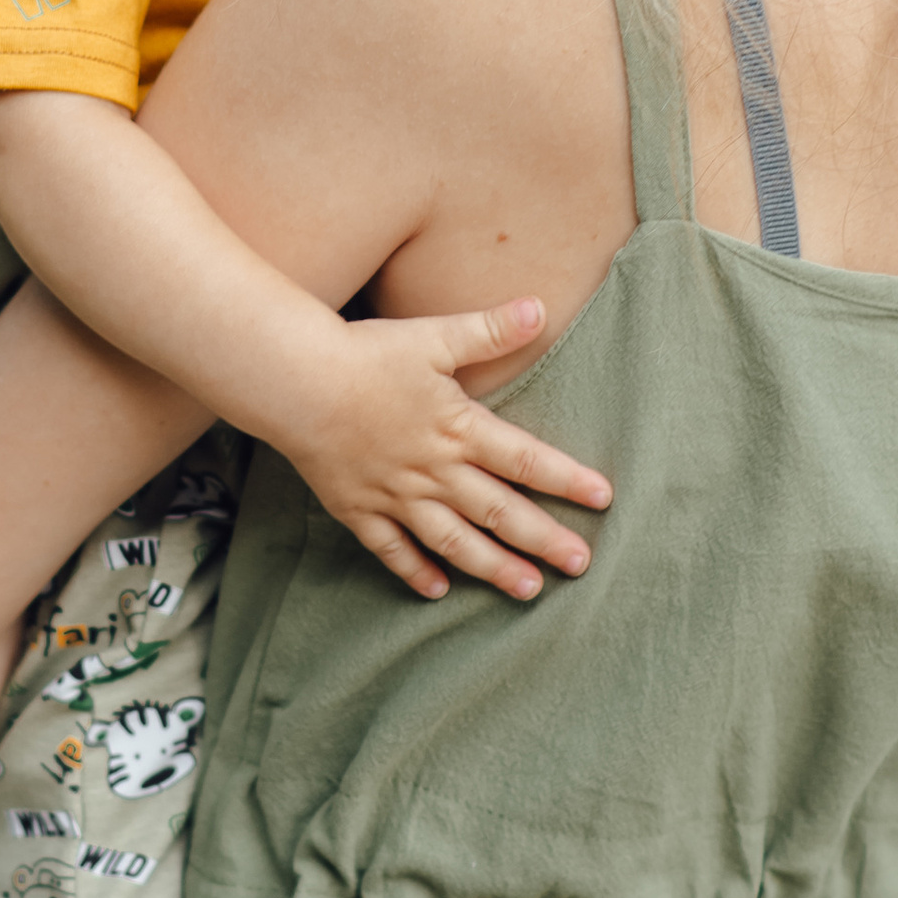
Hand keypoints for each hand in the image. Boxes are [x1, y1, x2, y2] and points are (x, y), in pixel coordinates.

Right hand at [276, 297, 611, 603]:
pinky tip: (438, 591)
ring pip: (454, 542)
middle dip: (544, 540)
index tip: (603, 499)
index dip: (567, 480)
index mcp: (458, 429)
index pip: (526, 460)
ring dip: (494, 568)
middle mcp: (434, 471)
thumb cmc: (365, 355)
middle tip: (581, 565)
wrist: (295, 383)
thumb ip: (488, 329)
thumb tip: (539, 306)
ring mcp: (396, 496)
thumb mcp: (432, 336)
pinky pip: (392, 549)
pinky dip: (415, 571)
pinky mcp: (359, 509)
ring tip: (529, 589)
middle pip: (500, 512)